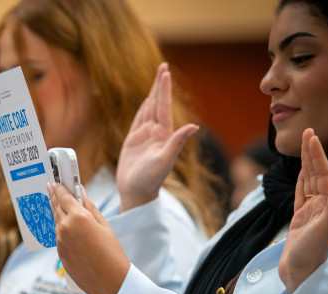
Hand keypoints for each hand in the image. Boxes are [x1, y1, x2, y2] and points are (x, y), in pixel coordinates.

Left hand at [48, 182, 129, 293]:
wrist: (108, 281)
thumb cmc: (112, 252)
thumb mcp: (104, 225)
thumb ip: (90, 207)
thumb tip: (81, 194)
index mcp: (78, 217)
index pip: (63, 196)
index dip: (58, 187)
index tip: (54, 181)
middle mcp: (65, 227)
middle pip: (56, 207)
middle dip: (53, 196)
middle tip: (50, 187)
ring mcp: (60, 241)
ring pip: (56, 222)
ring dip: (56, 212)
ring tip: (57, 204)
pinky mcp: (59, 253)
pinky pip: (58, 236)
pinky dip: (60, 228)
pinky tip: (64, 226)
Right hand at [117, 62, 198, 211]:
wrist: (136, 192)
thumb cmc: (150, 180)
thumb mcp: (164, 161)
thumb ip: (177, 143)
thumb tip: (194, 127)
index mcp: (163, 135)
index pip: (164, 107)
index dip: (164, 89)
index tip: (165, 72)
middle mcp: (155, 133)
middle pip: (157, 104)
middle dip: (160, 86)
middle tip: (163, 67)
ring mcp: (144, 137)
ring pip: (149, 110)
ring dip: (153, 94)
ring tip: (157, 79)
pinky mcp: (133, 142)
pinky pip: (139, 121)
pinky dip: (143, 109)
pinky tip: (147, 102)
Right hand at [279, 129, 327, 292]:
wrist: (299, 274)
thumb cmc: (310, 256)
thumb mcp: (323, 230)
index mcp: (327, 206)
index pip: (323, 175)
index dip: (317, 156)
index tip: (312, 138)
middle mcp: (321, 206)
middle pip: (316, 174)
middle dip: (312, 153)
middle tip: (308, 133)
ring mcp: (311, 211)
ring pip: (309, 181)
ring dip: (307, 164)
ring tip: (305, 147)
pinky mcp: (300, 218)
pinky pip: (301, 194)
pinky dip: (301, 181)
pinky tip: (301, 173)